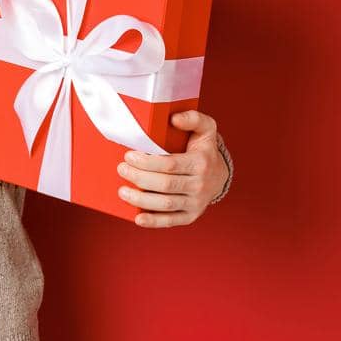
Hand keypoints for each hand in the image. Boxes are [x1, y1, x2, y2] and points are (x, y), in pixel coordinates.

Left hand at [116, 110, 229, 227]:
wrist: (219, 175)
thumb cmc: (205, 149)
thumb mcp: (206, 128)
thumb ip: (192, 118)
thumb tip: (174, 118)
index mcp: (201, 162)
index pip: (170, 165)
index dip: (146, 162)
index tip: (129, 156)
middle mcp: (200, 184)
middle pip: (164, 184)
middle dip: (138, 178)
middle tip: (122, 169)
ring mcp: (196, 202)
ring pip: (165, 204)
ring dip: (140, 200)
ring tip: (122, 191)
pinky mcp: (190, 216)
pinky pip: (170, 221)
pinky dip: (153, 222)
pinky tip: (138, 218)